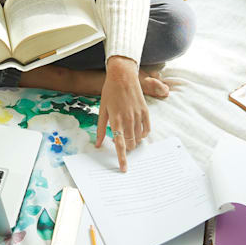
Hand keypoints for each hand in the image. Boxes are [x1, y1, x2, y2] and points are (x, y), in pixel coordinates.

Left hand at [96, 56, 149, 170]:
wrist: (122, 76)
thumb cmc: (110, 92)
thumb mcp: (102, 110)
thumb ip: (101, 128)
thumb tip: (98, 144)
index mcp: (115, 119)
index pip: (119, 144)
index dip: (122, 158)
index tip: (124, 168)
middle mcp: (128, 119)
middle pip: (130, 143)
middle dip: (127, 148)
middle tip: (121, 143)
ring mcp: (138, 115)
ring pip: (138, 137)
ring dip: (133, 141)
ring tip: (128, 135)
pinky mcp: (145, 111)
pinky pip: (147, 129)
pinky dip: (142, 134)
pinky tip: (138, 132)